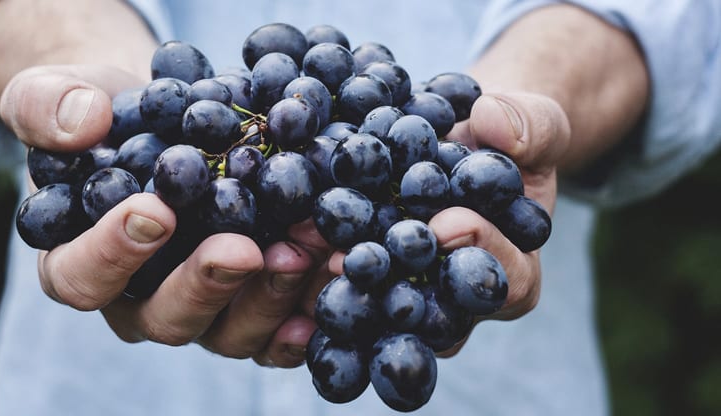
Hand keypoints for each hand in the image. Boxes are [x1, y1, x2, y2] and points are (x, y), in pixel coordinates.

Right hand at [0, 64, 329, 366]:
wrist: (165, 121)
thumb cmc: (104, 116)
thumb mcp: (57, 94)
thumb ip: (47, 106)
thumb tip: (82, 123)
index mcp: (78, 261)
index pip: (81, 277)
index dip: (112, 254)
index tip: (155, 211)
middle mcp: (139, 300)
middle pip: (165, 318)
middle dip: (206, 285)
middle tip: (243, 249)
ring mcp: (200, 308)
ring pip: (228, 332)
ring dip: (269, 297)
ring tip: (305, 251)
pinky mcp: (247, 305)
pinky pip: (275, 330)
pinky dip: (305, 312)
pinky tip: (331, 279)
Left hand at [322, 90, 569, 357]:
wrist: (459, 141)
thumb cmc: (505, 139)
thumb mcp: (533, 123)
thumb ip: (530, 125)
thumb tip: (493, 121)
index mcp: (513, 272)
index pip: (506, 279)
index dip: (481, 252)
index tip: (448, 222)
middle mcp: (457, 301)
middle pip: (433, 312)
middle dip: (397, 284)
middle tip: (358, 259)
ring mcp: (408, 296)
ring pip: (379, 310)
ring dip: (345, 286)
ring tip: (310, 255)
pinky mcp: (366, 282)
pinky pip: (342, 286)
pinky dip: (312, 271)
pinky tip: (282, 251)